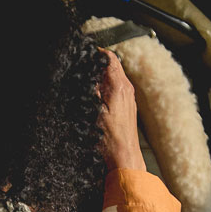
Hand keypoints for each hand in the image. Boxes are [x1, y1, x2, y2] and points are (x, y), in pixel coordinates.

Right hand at [97, 49, 145, 172]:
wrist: (124, 157)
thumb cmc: (110, 140)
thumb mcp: (93, 112)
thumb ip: (91, 90)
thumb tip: (87, 75)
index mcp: (119, 87)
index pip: (110, 58)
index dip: (96, 54)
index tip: (85, 55)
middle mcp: (126, 89)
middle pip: (112, 66)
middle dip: (97, 65)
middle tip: (82, 68)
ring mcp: (128, 98)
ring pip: (114, 77)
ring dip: (101, 77)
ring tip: (87, 82)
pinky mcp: (127, 107)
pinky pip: (116, 89)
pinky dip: (106, 87)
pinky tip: (95, 97)